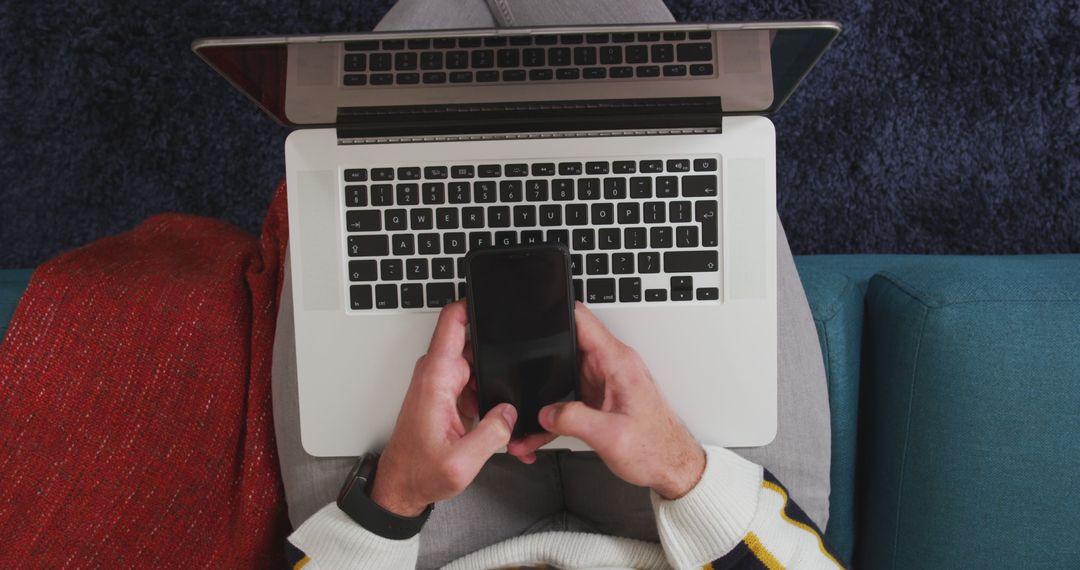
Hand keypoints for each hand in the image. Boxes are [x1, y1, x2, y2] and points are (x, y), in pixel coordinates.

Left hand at [369, 300, 516, 515]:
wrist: (402, 486)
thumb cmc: (419, 472)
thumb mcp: (462, 462)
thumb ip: (493, 433)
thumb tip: (511, 411)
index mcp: (437, 378)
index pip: (452, 321)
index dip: (474, 303)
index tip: (497, 298)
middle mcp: (437, 374)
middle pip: (473, 340)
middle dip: (497, 349)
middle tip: (521, 367)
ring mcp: (442, 382)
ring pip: (477, 361)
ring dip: (495, 376)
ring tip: (507, 403)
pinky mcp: (448, 394)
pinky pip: (474, 380)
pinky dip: (488, 393)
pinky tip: (497, 415)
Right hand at [507, 302, 704, 499]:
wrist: (672, 467)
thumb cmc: (657, 448)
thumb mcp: (610, 436)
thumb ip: (573, 419)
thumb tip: (546, 412)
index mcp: (618, 363)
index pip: (583, 320)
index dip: (557, 313)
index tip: (535, 319)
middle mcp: (612, 367)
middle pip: (566, 348)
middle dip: (540, 362)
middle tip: (522, 383)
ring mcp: (605, 382)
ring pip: (564, 376)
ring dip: (546, 395)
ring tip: (529, 420)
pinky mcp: (601, 399)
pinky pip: (569, 398)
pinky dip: (555, 413)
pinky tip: (541, 431)